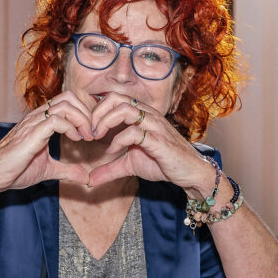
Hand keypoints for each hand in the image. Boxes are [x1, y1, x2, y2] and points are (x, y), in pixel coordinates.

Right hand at [0, 92, 91, 191]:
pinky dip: (71, 127)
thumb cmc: (13, 170)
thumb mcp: (48, 170)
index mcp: (41, 121)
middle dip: (87, 113)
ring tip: (87, 136)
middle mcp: (37, 117)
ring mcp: (33, 123)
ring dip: (82, 119)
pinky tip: (75, 140)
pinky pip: (56, 120)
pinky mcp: (31, 134)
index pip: (68, 101)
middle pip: (69, 97)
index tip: (91, 132)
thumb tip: (86, 177)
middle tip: (93, 133)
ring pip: (65, 104)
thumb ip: (67, 170)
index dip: (84, 113)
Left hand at [87, 92, 213, 192]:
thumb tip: (89, 180)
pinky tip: (111, 151)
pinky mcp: (159, 141)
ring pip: (125, 110)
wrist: (189, 172)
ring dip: (105, 122)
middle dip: (97, 113)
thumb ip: (110, 169)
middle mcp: (148, 114)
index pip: (114, 98)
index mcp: (141, 114)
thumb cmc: (163, 163)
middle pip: (116, 98)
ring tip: (96, 138)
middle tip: (89, 132)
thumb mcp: (131, 165)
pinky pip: (134, 133)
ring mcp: (154, 126)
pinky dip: (118, 141)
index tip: (88, 129)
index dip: (97, 110)